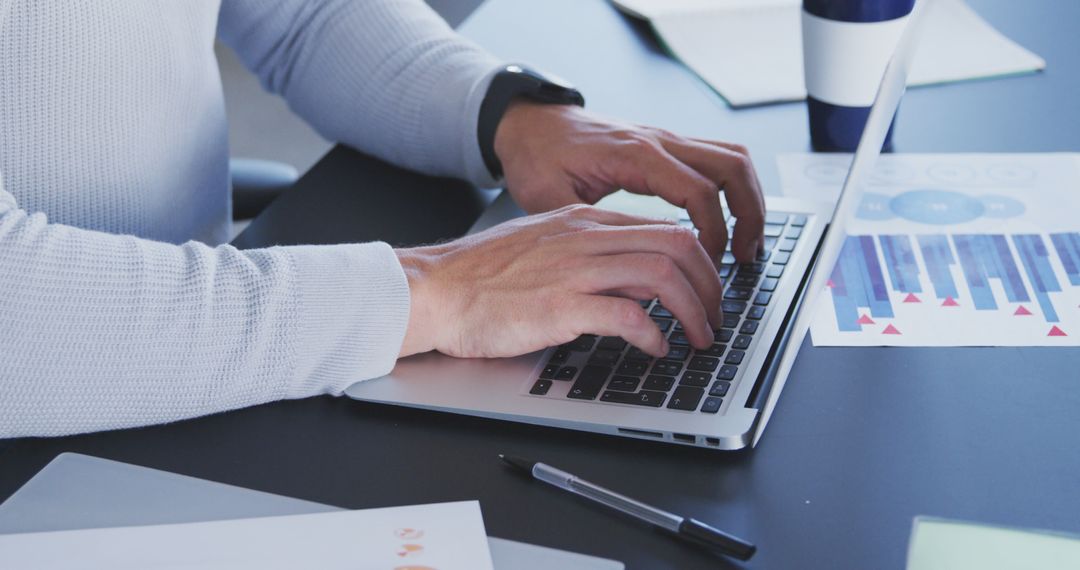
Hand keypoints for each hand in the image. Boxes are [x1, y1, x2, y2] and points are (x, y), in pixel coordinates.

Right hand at [395, 205, 722, 358]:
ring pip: (663, 277)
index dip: (699, 261)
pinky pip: (628, 316)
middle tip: (715, 316)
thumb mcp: (543, 245)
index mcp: (583, 221)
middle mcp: (586, 238)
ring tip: (698, 338)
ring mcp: (575, 270)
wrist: (434, 288)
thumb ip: (587, 252)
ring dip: (693, 311)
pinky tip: (655, 349)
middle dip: (710, 285)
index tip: (707, 289)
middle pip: (679, 246)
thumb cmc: (481, 275)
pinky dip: (654, 335)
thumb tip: (630, 276)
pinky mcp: (561, 306)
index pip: (665, 227)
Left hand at [494, 101, 765, 262]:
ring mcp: (667, 140)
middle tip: (745, 258)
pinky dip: (732, 191)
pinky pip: (717, 159)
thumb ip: (583, 229)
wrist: (530, 123)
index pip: (697, 191)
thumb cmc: (537, 157)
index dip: (712, 232)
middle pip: (732, 167)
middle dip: (749, 215)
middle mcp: (659, 141)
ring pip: (733, 159)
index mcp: (635, 155)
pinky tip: (727, 224)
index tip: (707, 265)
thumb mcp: (547, 198)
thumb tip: (610, 269)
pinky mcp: (667, 146)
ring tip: (745, 245)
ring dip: (749, 201)